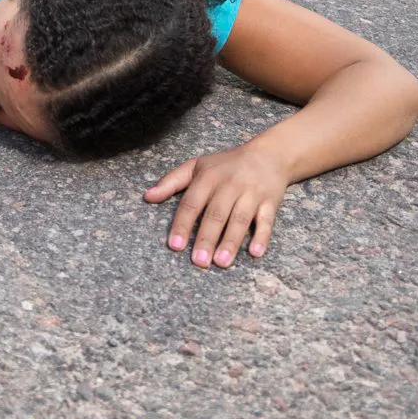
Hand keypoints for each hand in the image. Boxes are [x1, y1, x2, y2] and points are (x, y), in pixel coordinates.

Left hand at [144, 141, 290, 267]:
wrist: (268, 155)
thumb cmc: (226, 165)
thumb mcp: (197, 166)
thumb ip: (171, 181)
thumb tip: (147, 197)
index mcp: (209, 177)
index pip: (192, 202)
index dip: (182, 224)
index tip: (175, 245)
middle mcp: (230, 185)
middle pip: (216, 214)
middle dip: (206, 238)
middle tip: (198, 261)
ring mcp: (251, 194)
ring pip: (240, 219)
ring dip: (231, 241)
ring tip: (221, 262)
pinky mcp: (270, 203)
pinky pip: (267, 221)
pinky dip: (262, 237)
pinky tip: (255, 253)